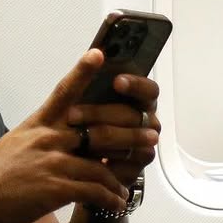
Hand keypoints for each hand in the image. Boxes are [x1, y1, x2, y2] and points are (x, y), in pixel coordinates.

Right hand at [0, 50, 142, 222]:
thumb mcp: (18, 141)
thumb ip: (44, 133)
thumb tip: (66, 129)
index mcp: (39, 124)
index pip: (63, 92)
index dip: (82, 72)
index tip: (98, 54)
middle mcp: (47, 138)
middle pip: (98, 128)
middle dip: (129, 132)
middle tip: (151, 133)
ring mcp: (52, 162)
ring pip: (101, 163)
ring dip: (122, 173)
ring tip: (131, 181)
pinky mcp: (55, 188)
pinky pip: (94, 190)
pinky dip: (109, 197)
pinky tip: (116, 201)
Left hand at [64, 58, 160, 189]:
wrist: (73, 157)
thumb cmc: (83, 122)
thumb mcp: (82, 98)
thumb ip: (91, 78)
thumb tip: (93, 54)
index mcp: (138, 99)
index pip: (148, 89)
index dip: (135, 85)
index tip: (117, 81)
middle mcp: (145, 120)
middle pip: (135, 115)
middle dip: (101, 113)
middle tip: (73, 114)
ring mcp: (143, 145)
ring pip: (132, 140)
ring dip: (103, 138)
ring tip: (77, 136)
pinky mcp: (135, 168)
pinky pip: (128, 164)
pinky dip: (108, 160)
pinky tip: (91, 158)